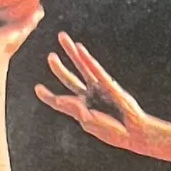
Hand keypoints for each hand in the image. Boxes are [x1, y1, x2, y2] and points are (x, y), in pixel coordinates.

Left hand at [35, 33, 151, 151]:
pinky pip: (95, 69)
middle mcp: (88, 96)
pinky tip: (80, 49)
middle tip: (50, 56)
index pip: (60, 102)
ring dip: (72, 53)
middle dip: (59, 67)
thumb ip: (75, 110)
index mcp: (80, 110)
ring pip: (82, 67)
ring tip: (63, 38)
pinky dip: (87, 59)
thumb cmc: (112, 131)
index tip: (37, 88)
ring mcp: (98, 88)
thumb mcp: (90, 123)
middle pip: (69, 79)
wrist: (133, 132)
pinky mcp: (108, 84)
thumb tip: (59, 99)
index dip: (48, 96)